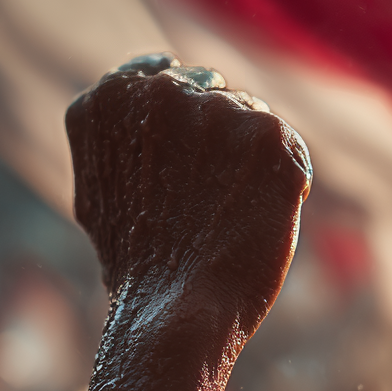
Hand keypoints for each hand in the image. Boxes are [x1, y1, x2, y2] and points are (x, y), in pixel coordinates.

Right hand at [66, 53, 310, 336]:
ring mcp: (216, 110)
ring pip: (253, 121)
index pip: (159, 73)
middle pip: (212, 93)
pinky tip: (259, 220)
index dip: (182, 111)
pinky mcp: (269, 136)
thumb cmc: (140, 272)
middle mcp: (161, 91)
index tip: (189, 147)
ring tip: (228, 220)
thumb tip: (152, 105)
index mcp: (109, 100)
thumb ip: (123, 144)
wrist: (176, 316)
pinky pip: (290, 149)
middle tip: (209, 204)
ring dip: (252, 165)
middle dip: (219, 140)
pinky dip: (286, 184)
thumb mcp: (101, 196)